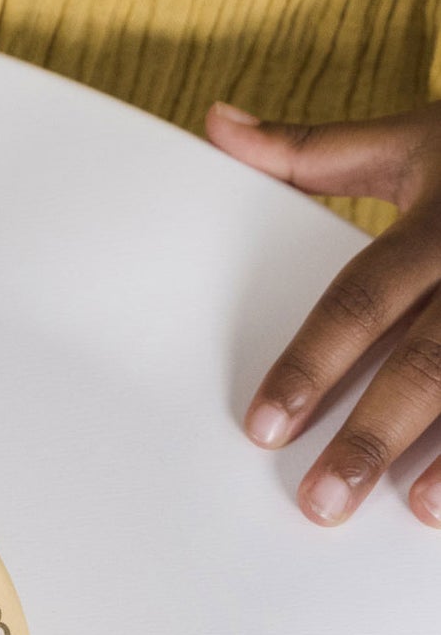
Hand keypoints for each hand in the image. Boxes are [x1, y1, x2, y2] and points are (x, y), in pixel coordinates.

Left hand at [206, 98, 440, 525]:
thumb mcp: (412, 137)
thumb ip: (312, 149)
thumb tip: (216, 123)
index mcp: (440, 219)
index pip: (363, 297)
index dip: (311, 362)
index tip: (264, 425)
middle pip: (428, 358)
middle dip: (373, 433)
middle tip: (321, 502)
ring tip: (413, 510)